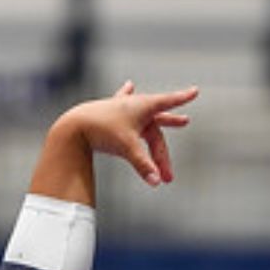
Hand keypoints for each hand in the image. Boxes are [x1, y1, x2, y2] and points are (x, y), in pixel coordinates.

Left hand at [65, 80, 198, 186]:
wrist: (74, 126)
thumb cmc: (102, 132)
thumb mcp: (127, 148)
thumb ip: (143, 166)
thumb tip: (156, 183)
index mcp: (144, 107)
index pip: (169, 102)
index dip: (182, 98)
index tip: (195, 91)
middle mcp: (136, 105)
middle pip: (157, 131)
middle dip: (165, 147)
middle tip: (188, 143)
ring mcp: (122, 108)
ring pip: (146, 121)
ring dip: (161, 126)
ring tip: (181, 120)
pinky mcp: (109, 113)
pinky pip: (123, 103)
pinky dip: (127, 96)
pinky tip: (128, 86)